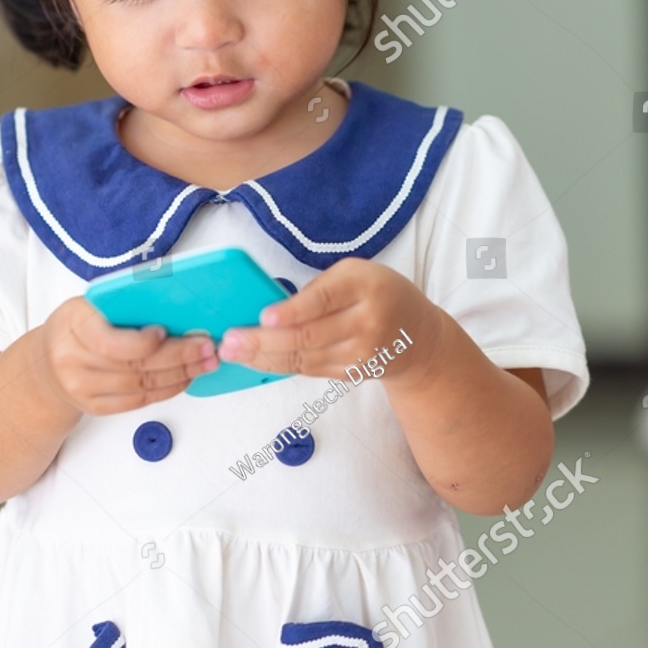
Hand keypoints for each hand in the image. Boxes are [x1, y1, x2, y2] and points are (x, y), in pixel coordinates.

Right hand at [39, 296, 217, 415]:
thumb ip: (121, 306)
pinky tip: (184, 378)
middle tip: (206, 347)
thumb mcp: (90, 306)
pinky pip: (138, 402)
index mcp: (73, 326)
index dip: (143, 341)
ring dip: (180, 375)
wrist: (46, 363)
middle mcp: (73, 361)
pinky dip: (166, 390)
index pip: (110, 342)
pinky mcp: (95, 407)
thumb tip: (172, 304)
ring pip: (141, 386)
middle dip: (178, 357)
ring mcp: (82, 389)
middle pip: (134, 365)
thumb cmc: (76, 327)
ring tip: (204, 363)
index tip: (166, 331)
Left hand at [216, 258, 440, 382]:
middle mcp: (366, 323)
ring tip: (233, 352)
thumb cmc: (380, 294)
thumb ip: (320, 288)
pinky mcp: (351, 374)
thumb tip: (271, 308)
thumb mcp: (357, 274)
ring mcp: (360, 354)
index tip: (265, 317)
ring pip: (304, 358)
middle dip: (263, 340)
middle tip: (230, 340)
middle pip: (309, 336)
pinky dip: (278, 365)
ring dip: (263, 357)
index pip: (326, 300)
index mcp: (367, 287)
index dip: (294, 311)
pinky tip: (254, 360)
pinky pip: (308, 369)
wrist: (418, 338)